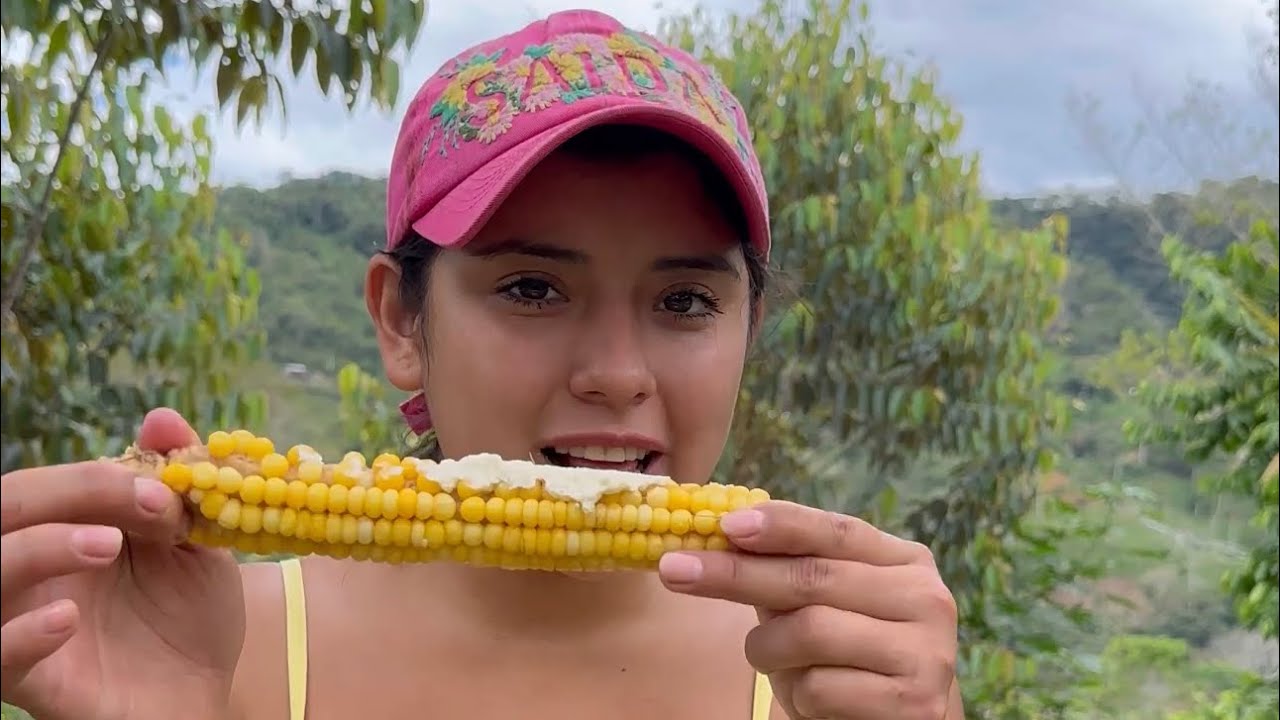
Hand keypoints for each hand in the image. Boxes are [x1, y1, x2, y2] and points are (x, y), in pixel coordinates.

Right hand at [0, 408, 245, 719]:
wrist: (203, 694)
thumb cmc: (190, 616)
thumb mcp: (197, 543)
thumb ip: (179, 482)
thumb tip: (163, 417)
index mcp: (63, 530)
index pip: (49, 483)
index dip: (101, 475)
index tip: (167, 490)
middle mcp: (31, 570)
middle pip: (4, 508)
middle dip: (65, 491)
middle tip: (144, 504)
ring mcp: (22, 621)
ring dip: (37, 547)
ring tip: (105, 546)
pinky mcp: (29, 680)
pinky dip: (19, 633)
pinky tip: (66, 619)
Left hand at [658, 501, 959, 719]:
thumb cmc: (851, 654)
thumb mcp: (826, 603)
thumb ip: (788, 569)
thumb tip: (720, 534)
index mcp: (905, 561)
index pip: (837, 531)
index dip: (781, 525)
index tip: (725, 524)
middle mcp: (926, 600)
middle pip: (814, 578)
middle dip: (736, 574)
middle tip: (675, 570)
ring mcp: (926, 653)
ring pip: (810, 633)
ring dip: (768, 648)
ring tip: (771, 658)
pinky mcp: (912, 704)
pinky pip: (820, 688)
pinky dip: (796, 694)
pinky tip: (810, 696)